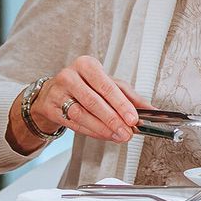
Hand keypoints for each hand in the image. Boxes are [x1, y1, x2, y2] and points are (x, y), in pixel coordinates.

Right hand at [11, 56, 152, 150]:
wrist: (54, 92)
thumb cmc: (85, 85)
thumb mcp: (108, 84)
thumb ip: (130, 97)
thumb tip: (151, 110)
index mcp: (86, 65)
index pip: (107, 86)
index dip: (121, 104)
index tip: (134, 118)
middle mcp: (70, 76)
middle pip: (94, 101)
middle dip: (114, 119)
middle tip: (128, 131)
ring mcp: (57, 93)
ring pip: (82, 114)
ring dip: (103, 128)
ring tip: (118, 136)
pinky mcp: (50, 108)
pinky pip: (74, 124)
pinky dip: (92, 132)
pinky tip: (105, 136)